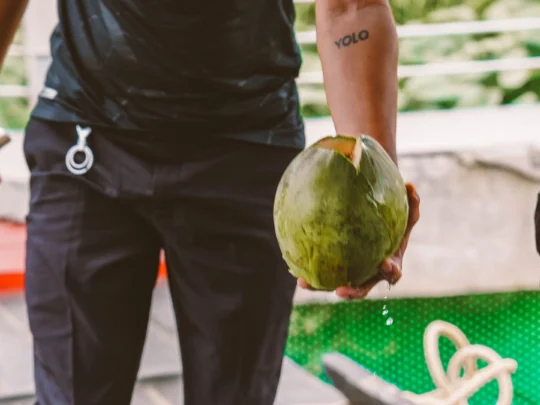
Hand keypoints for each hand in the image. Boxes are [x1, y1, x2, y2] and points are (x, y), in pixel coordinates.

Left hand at [298, 183, 419, 299]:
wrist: (378, 228)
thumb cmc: (393, 220)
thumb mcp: (406, 212)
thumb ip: (412, 202)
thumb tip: (411, 186)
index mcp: (391, 264)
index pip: (393, 272)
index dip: (390, 271)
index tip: (385, 264)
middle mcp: (371, 274)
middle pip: (362, 288)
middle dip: (353, 292)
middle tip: (341, 290)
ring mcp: (354, 275)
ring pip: (337, 285)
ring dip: (321, 287)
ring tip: (305, 284)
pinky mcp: (337, 272)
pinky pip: (323, 275)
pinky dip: (310, 276)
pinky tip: (295, 271)